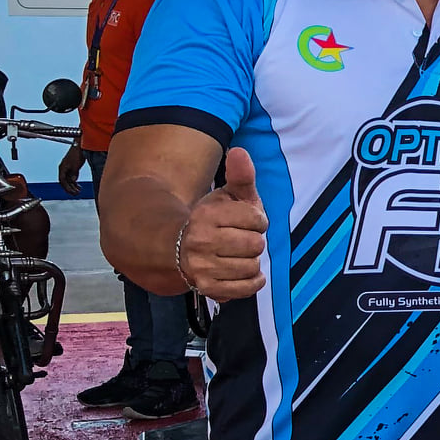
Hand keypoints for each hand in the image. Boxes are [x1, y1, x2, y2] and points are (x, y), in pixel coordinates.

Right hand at [57, 145, 85, 196]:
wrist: (79, 146)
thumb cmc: (77, 154)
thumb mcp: (76, 164)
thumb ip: (74, 173)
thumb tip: (73, 181)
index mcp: (62, 168)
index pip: (62, 180)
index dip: (66, 187)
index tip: (72, 192)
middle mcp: (63, 169)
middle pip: (64, 182)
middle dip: (69, 189)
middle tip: (76, 194)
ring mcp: (67, 169)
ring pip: (68, 180)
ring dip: (72, 187)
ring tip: (78, 192)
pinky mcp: (71, 168)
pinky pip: (71, 178)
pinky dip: (74, 183)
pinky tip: (78, 186)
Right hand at [177, 147, 268, 299]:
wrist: (181, 247)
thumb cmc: (215, 219)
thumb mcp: (229, 195)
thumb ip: (241, 175)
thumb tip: (239, 152)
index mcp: (207, 214)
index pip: (257, 219)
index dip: (257, 220)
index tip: (246, 220)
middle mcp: (201, 240)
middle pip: (256, 244)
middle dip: (254, 240)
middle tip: (240, 238)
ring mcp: (202, 266)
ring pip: (252, 266)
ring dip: (251, 261)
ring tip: (237, 253)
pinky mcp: (207, 288)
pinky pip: (247, 288)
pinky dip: (252, 281)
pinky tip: (243, 271)